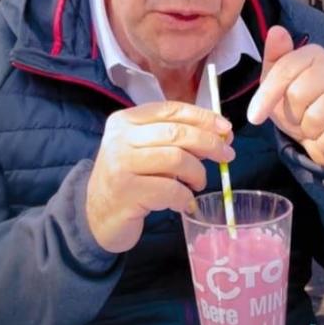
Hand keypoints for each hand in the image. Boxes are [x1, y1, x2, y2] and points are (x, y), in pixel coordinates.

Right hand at [86, 101, 235, 253]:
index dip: (202, 117)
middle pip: (176, 133)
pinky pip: (170, 190)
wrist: (97, 215)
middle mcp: (120, 138)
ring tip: (199, 183)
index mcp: (125, 120)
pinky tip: (184, 202)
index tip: (225, 128)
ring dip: (197, 173)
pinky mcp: (126, 193)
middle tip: (226, 156)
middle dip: (209, 143)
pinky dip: (185, 197)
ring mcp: (121, 165)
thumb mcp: (144, 150)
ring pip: (176, 160)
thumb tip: (220, 133)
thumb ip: (173, 138)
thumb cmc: (129, 179)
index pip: (170, 109)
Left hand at [247, 26, 323, 166]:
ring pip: (314, 117)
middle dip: (292, 115)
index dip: (266, 96)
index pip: (284, 70)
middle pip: (297, 94)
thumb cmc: (303, 107)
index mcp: (312, 54)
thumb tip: (277, 31)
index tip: (254, 116)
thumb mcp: (279, 84)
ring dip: (309, 131)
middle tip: (300, 117)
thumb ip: (275, 58)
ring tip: (316, 126)